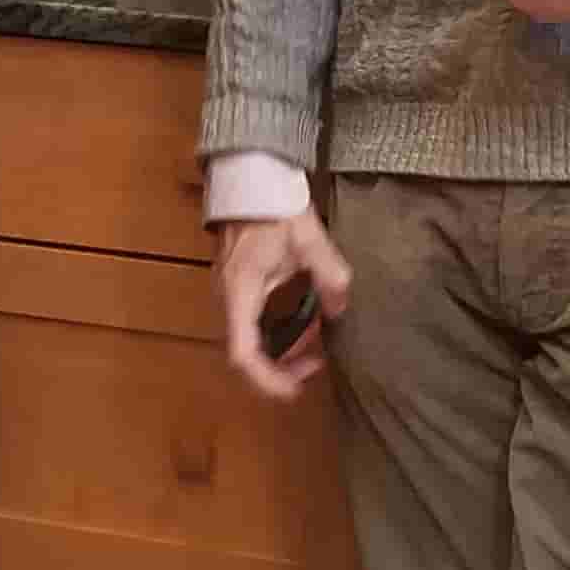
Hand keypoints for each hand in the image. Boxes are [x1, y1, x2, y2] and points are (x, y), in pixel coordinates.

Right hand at [214, 211, 350, 402]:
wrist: (251, 178)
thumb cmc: (274, 206)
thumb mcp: (309, 238)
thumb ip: (329, 273)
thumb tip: (340, 307)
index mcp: (242, 291)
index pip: (243, 353)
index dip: (267, 379)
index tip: (294, 391)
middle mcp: (229, 297)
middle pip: (247, 353)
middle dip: (282, 368)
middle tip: (318, 365)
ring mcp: (230, 293)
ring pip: (250, 340)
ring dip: (282, 350)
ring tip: (317, 346)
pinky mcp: (238, 287)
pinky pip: (253, 324)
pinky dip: (278, 333)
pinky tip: (305, 323)